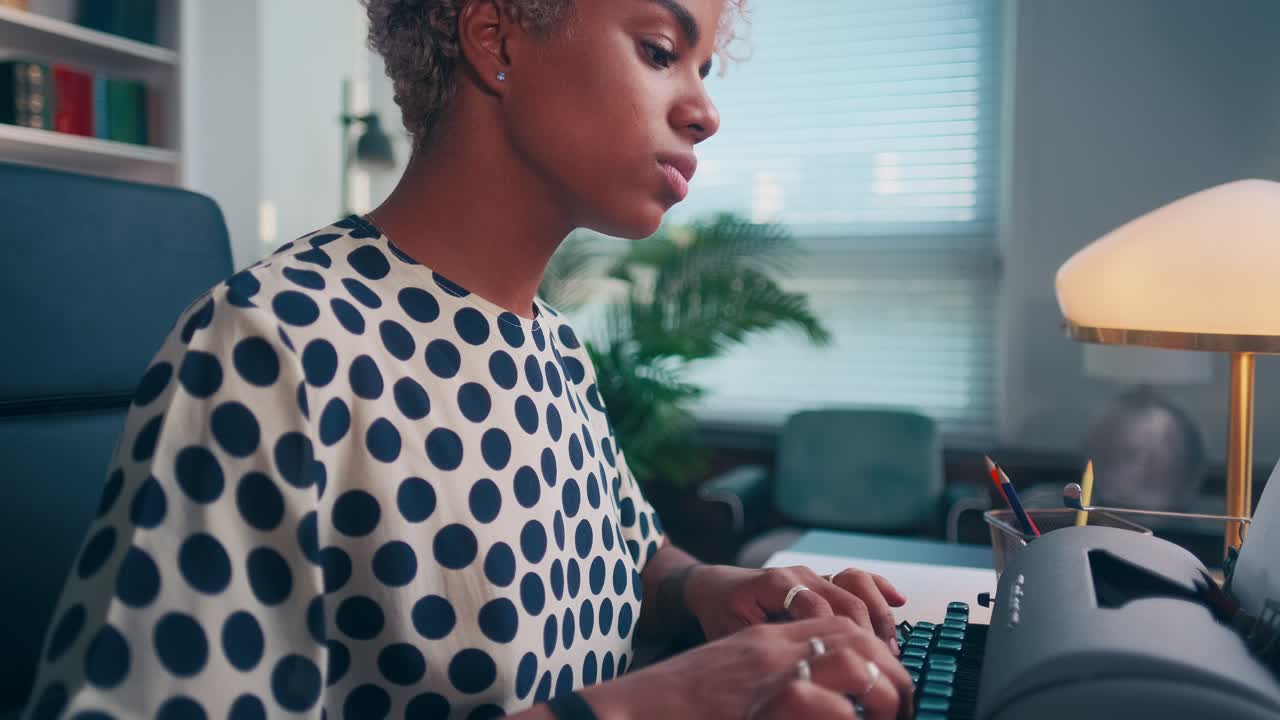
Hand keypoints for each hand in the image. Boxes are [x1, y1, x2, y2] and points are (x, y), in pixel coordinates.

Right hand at [584, 616, 913, 719]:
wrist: (623, 712)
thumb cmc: (677, 706)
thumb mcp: (734, 682)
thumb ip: (775, 684)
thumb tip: (829, 702)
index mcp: (763, 639)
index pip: (838, 617)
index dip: (878, 639)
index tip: (896, 672)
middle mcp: (767, 646)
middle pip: (851, 628)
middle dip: (890, 664)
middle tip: (902, 703)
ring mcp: (761, 670)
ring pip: (849, 654)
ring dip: (881, 687)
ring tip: (888, 715)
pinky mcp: (756, 700)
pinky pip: (819, 702)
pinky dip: (845, 715)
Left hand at [684, 564, 905, 653]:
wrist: (715, 588)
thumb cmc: (720, 614)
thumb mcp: (731, 635)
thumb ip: (762, 647)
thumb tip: (795, 672)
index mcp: (775, 585)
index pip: (817, 608)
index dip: (839, 636)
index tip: (854, 666)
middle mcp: (799, 575)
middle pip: (845, 597)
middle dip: (868, 631)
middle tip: (883, 664)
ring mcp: (813, 574)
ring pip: (856, 583)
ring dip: (878, 613)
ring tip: (890, 645)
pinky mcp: (822, 579)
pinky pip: (857, 577)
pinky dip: (879, 587)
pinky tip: (899, 601)